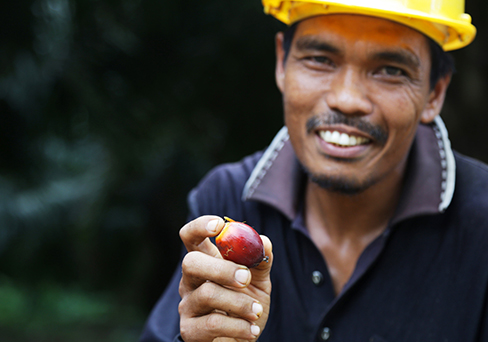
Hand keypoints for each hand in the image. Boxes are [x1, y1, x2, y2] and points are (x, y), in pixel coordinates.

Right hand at [178, 215, 272, 341]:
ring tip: (257, 311)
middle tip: (245, 277)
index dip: (200, 226)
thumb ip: (261, 261)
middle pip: (191, 262)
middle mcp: (190, 280)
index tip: (219, 225)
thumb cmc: (247, 306)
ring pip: (207, 294)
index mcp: (205, 261)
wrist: (244, 339)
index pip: (191, 236)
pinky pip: (213, 324)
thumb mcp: (258, 281)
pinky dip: (239, 327)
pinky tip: (251, 329)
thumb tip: (264, 241)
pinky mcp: (189, 330)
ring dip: (239, 303)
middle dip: (221, 268)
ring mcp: (187, 305)